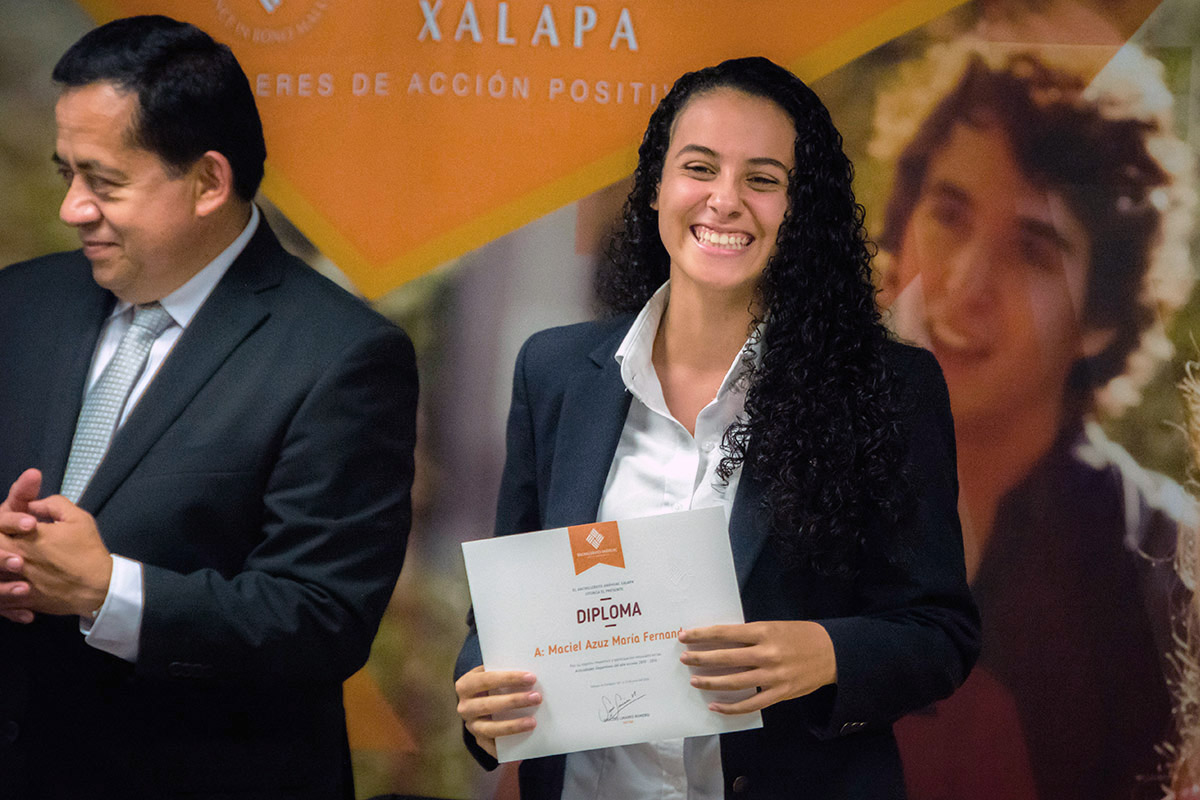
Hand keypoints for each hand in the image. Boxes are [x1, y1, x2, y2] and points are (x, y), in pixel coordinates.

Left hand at [0, 483, 112, 617]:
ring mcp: (18, 580)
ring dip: (2, 565)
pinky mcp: (23, 599)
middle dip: (1, 541)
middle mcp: (18, 558)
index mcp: (28, 537)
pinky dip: (6, 589)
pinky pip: (4, 597)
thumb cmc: (89, 551)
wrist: (100, 586)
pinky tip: (15, 584)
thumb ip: (52, 504)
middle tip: (11, 540)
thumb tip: (33, 504)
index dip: (4, 522)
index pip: (0, 525)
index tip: (17, 525)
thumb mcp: (78, 518)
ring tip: (13, 564)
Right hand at [454, 666, 540, 757]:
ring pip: (490, 728)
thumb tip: (531, 673)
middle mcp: (465, 707)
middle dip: (514, 701)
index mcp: (466, 685)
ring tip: (533, 722)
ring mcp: (471, 726)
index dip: (509, 678)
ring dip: (513, 725)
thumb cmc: (494, 684)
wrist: (482, 701)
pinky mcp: (480, 741)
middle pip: (489, 705)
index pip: (486, 679)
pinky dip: (508, 747)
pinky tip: (523, 745)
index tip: (531, 677)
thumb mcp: (495, 674)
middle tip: (537, 697)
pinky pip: (494, 747)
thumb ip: (507, 671)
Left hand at [678, 620, 836, 713]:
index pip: (725, 633)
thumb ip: (750, 635)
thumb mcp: (774, 627)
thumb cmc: (799, 636)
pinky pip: (750, 704)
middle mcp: (767, 654)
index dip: (702, 635)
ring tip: (694, 681)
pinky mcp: (780, 694)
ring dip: (711, 682)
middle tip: (684, 659)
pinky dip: (730, 707)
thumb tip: (719, 641)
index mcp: (764, 632)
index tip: (684, 636)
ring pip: (734, 682)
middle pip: (726, 658)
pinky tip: (715, 705)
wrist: (831, 653)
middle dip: (701, 659)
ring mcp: (773, 676)